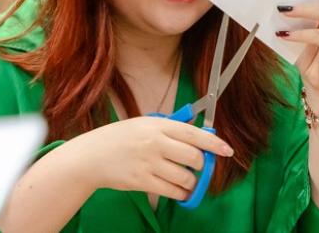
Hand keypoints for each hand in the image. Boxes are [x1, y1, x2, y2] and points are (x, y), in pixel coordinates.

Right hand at [61, 116, 233, 200]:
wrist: (91, 156)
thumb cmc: (119, 138)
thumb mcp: (144, 124)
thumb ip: (170, 128)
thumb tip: (198, 132)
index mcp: (158, 126)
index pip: (194, 134)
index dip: (214, 143)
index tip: (227, 150)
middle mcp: (155, 143)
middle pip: (194, 157)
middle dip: (203, 165)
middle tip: (200, 167)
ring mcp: (149, 164)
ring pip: (185, 177)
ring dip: (193, 182)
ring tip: (189, 182)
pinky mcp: (142, 182)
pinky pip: (172, 191)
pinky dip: (182, 193)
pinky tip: (181, 191)